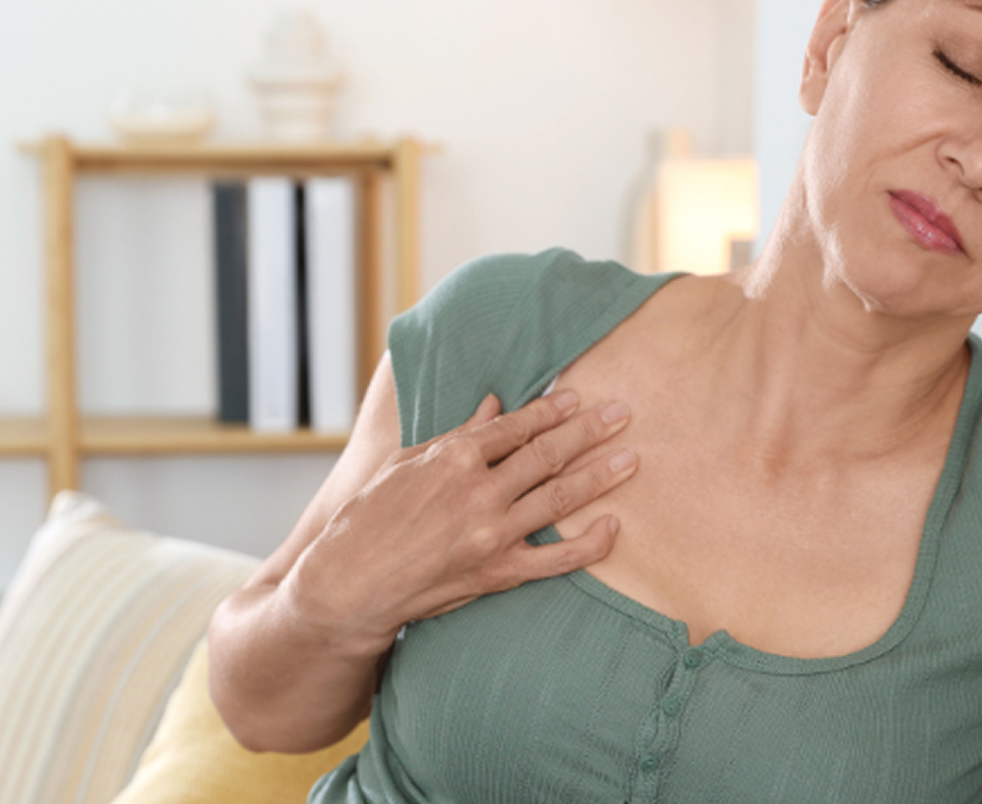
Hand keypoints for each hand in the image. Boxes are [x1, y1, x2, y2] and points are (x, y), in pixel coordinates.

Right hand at [288, 388, 636, 654]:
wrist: (351, 582)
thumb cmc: (370, 517)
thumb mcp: (407, 463)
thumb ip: (457, 434)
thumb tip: (494, 405)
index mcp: (454, 457)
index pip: (515, 426)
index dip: (550, 411)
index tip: (577, 398)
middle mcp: (479, 491)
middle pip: (547, 455)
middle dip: (588, 431)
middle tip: (622, 414)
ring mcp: (492, 533)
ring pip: (560, 498)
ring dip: (599, 476)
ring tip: (630, 459)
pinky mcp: (498, 572)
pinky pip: (556, 559)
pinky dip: (589, 544)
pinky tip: (613, 527)